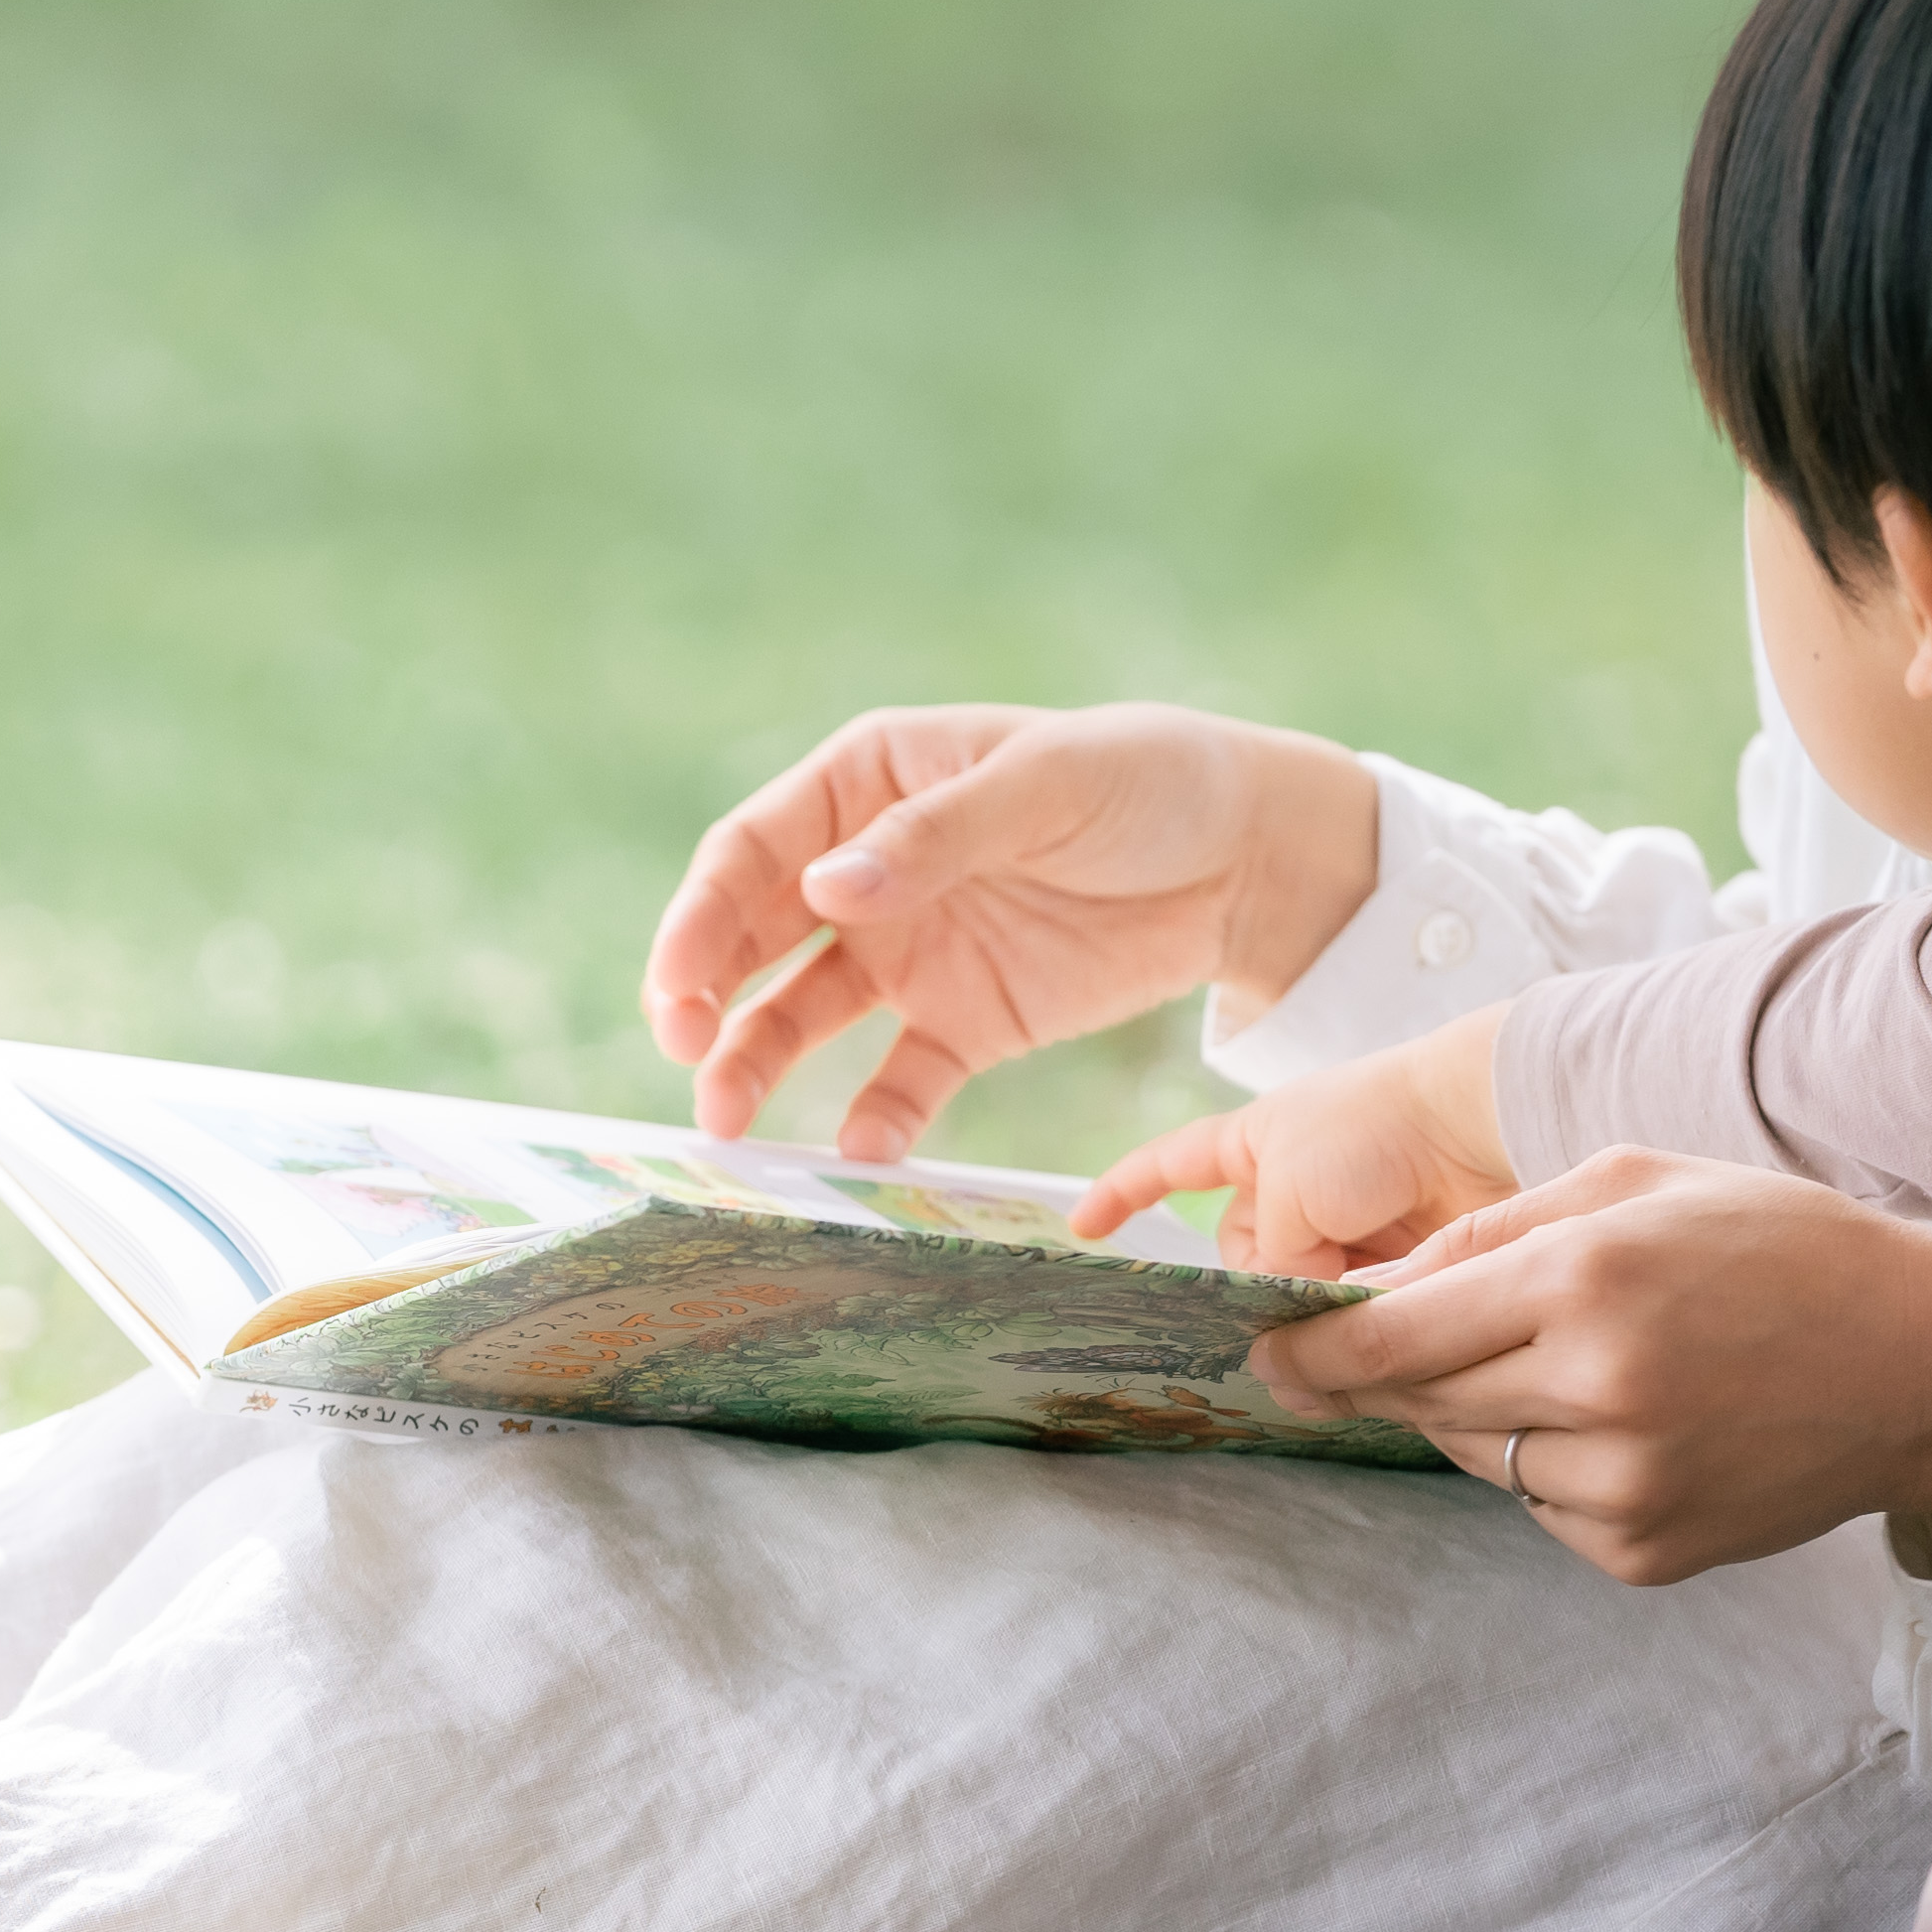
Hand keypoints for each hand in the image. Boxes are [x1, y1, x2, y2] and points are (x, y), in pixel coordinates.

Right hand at [644, 703, 1381, 1153]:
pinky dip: (876, 1117)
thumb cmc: (1147, 781)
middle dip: (703, 995)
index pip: (753, 852)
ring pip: (799, 1018)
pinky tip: (861, 1150)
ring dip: (755, 1067)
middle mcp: (865, 874)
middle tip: (686, 1049)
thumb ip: (935, 837)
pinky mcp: (960, 1024)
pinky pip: (900, 1080)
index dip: (700, 917)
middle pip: (752, 938)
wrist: (1252, 857)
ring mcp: (907, 953)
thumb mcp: (1047, 786)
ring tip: (726, 1124)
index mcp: (866, 785)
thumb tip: (823, 891)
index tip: (680, 983)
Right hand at [1074, 1011, 1514, 1275]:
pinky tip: (1358, 1320)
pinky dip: (1347, 1314)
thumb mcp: (1290, 1189)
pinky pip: (1346, 1302)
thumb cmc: (1374, 1130)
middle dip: (1248, 1278)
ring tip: (1328, 1302)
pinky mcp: (1388, 1256)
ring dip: (1302, 1302)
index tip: (1083, 1229)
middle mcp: (1291, 1184)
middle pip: (1236, 1251)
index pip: (1169, 1165)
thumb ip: (1269, 1260)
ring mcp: (1340, 1222)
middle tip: (1278, 1290)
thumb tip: (1289, 1316)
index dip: (1123, 1193)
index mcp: (1253, 1142)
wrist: (1483, 1128)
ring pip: (1290, 1286)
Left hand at [1248, 1151, 1931, 1584]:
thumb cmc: (1778, 1249)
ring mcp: (1623, 1482)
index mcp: (1584, 1281)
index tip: (1264, 1353)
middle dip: (1392, 1378)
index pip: (1388, 1338)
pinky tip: (1637, 1425)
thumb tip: (1362, 1293)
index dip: (1311, 1350)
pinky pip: (1542, 1507)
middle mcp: (1596, 1389)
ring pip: (1474, 1458)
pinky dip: (1555, 1468)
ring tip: (1580, 1370)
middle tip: (1385, 1355)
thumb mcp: (1633, 1184)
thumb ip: (1487, 1232)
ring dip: (1485, 1418)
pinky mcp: (1643, 1550)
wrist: (1927, 1362)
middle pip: (1418, 1402)